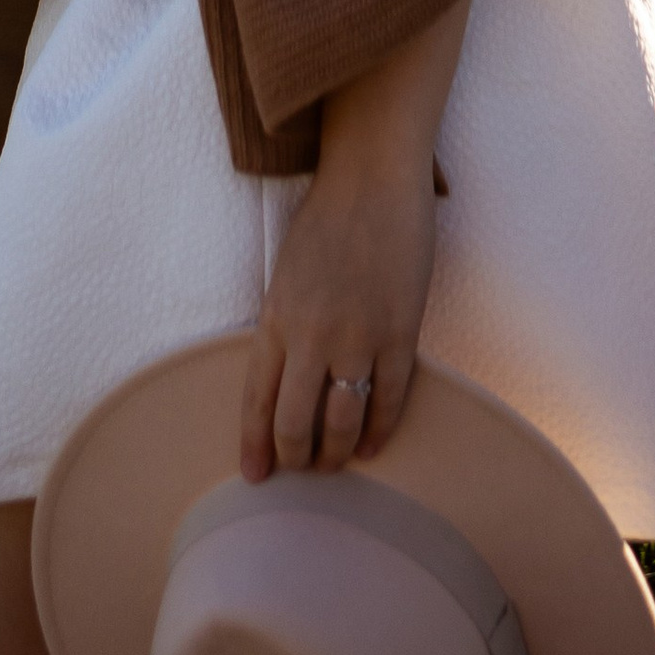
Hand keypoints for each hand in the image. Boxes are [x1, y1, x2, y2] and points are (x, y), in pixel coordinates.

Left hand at [242, 150, 436, 477]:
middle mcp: (311, 336)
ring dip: (336, 454)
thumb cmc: (326, 219)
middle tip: (303, 472)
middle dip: (296, 459)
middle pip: (295, 424)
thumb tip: (286, 379)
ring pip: (342, 423)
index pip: (256, 401)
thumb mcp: (285, 274)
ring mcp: (357, 338)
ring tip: (336, 464)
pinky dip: (379, 431)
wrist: (373, 178)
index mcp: (275, 317)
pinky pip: (389, 401)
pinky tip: (371, 445)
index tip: (256, 476)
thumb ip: (283, 325)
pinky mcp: (399, 334)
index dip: (255, 446)